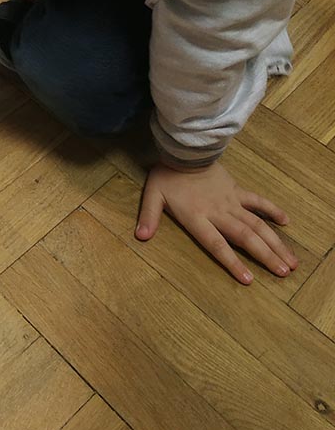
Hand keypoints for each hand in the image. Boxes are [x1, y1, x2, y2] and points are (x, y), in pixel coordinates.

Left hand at [137, 161, 297, 283]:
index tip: (249, 280)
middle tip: (284, 273)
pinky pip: (257, 201)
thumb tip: (140, 237)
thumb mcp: (153, 195)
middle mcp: (219, 212)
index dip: (232, 262)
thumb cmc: (167, 175)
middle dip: (266, 256)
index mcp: (198, 217)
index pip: (217, 244)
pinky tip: (286, 221)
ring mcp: (231, 201)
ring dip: (275, 241)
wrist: (184, 149)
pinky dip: (272, 210)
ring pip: (257, 223)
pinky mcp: (237, 190)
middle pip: (245, 237)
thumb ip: (148, 217)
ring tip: (290, 260)